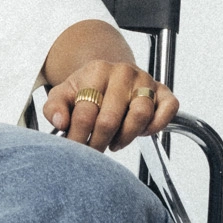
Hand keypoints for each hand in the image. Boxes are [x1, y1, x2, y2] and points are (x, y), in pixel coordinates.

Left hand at [43, 60, 178, 151]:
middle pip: (110, 119)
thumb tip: (60, 122)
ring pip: (140, 116)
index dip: (78, 137)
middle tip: (93, 151)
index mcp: (96, 71)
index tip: (74, 150)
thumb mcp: (63, 95)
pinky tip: (140, 133)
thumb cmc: (86, 89)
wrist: (108, 76)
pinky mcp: (163, 91)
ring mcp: (145, 81)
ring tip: (114, 143)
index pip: (86, 112)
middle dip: (99, 142)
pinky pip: (167, 110)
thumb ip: (54, 107)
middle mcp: (123, 72)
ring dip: (125, 137)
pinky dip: (155, 126)